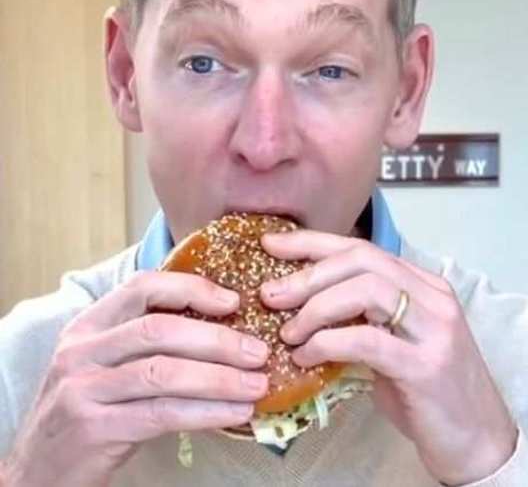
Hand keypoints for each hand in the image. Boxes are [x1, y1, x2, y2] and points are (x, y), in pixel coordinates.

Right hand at [5, 272, 270, 485]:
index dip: (192, 289)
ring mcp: (83, 390)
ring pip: (164, 372)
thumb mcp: (107, 368)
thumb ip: (149, 345)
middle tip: (259, 352)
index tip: (234, 302)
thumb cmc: (89, 412)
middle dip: (219, 340)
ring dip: (221, 378)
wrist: (38, 472)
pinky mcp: (94, 428)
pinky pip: (162, 414)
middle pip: (160, 330)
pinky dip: (207, 412)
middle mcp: (81, 352)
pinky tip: (236, 413)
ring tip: (258, 385)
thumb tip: (230, 333)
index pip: (142, 288)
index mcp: (88, 327)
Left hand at [260, 231, 517, 484]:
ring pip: (367, 289)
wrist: (477, 439)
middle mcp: (435, 299)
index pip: (365, 248)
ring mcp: (433, 329)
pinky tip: (306, 358)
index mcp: (427, 287)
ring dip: (316, 307)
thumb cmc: (432, 396)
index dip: (314, 243)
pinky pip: (366, 339)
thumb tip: (303, 310)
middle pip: (363, 260)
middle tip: (271, 296)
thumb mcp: (397, 347)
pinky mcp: (424, 365)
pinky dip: (327, 343)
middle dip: (308, 274)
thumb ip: (365, 322)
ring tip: (289, 333)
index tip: (272, 245)